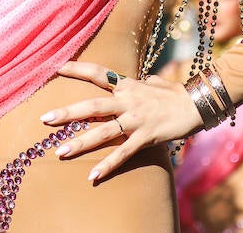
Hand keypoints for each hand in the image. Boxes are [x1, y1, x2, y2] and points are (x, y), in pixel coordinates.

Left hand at [41, 61, 201, 183]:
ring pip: (103, 131)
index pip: (98, 72)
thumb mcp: (155, 82)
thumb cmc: (176, 94)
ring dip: (80, 142)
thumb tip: (143, 79)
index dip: (77, 68)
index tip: (55, 66)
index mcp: (128, 85)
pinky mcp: (146, 137)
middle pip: (93, 104)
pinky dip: (108, 164)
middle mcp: (128, 100)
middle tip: (44, 118)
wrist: (198, 104)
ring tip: (59, 152)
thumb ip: (143, 82)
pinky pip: (124, 152)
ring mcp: (136, 119)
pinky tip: (93, 175)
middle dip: (67, 112)